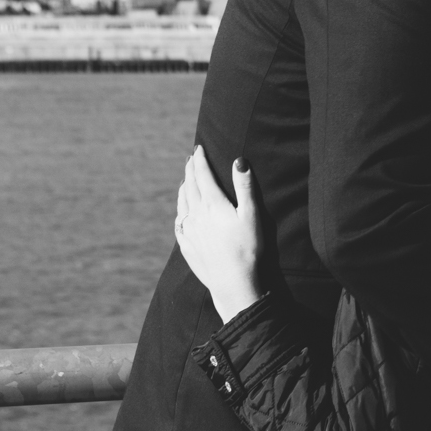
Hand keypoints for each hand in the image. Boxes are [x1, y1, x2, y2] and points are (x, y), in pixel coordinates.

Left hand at [175, 149, 264, 322]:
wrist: (232, 282)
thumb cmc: (247, 248)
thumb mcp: (251, 215)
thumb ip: (245, 186)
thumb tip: (239, 160)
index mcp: (212, 204)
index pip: (202, 175)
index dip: (200, 160)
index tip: (199, 148)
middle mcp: (196, 214)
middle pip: (190, 185)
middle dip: (191, 169)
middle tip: (191, 158)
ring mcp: (189, 231)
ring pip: (182, 202)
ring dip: (184, 187)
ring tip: (186, 179)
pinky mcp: (187, 246)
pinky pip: (179, 222)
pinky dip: (180, 209)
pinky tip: (182, 211)